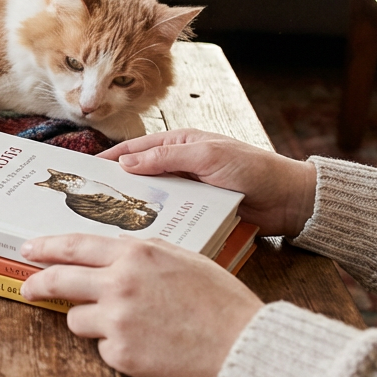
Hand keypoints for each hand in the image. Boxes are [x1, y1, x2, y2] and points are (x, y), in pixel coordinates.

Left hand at [20, 234, 262, 376]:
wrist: (246, 348)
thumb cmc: (222, 304)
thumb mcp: (183, 261)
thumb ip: (144, 256)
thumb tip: (113, 255)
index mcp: (137, 253)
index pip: (75, 245)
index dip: (46, 247)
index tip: (29, 250)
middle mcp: (120, 282)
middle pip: (60, 280)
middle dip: (38, 284)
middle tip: (28, 289)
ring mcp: (118, 319)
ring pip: (77, 318)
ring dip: (93, 322)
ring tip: (132, 327)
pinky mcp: (122, 353)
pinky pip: (104, 348)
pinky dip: (118, 348)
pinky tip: (149, 347)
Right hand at [98, 129, 316, 236]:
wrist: (290, 201)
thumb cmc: (254, 169)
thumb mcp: (207, 156)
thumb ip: (166, 157)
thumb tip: (126, 162)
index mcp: (181, 144)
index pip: (137, 149)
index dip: (111, 157)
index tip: (86, 168)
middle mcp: (181, 166)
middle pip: (141, 175)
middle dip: (117, 184)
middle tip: (89, 198)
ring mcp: (189, 190)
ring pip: (153, 198)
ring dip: (136, 206)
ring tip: (108, 219)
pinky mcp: (198, 212)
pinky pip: (171, 216)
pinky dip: (156, 221)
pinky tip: (141, 232)